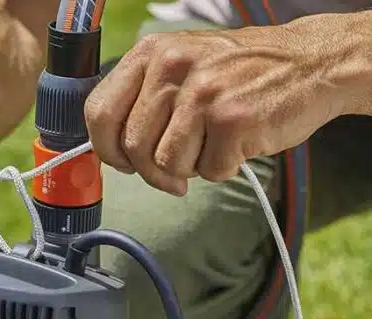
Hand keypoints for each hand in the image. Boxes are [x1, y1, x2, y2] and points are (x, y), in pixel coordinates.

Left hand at [85, 27, 339, 195]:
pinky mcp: (232, 119)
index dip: (106, 149)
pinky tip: (237, 145)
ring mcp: (202, 93)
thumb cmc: (240, 72)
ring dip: (189, 170)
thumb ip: (145, 97)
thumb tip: (112, 149)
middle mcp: (171, 67)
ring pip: (166, 164)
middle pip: (133, 147)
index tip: (123, 163)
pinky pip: (208, 171)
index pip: (99, 113)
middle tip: (175, 173)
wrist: (311, 63)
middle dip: (152, 172)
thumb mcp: (182, 64)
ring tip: (212, 147)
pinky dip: (222, 168)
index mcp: (151, 53)